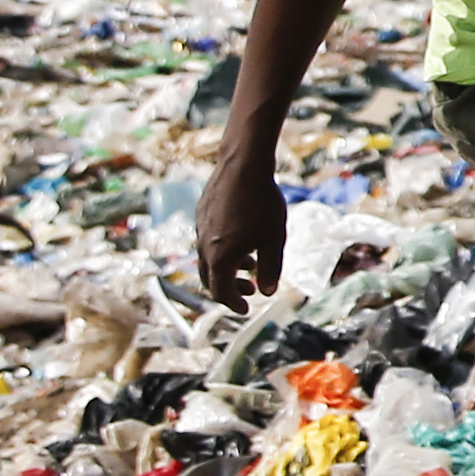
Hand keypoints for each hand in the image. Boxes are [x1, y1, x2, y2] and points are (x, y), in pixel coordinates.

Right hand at [193, 148, 284, 307]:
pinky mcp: (202, 214)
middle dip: (230, 288)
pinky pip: (208, 241)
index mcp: (219, 258)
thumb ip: (271, 269)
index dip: (234, 303)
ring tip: (251, 264)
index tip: (246, 309)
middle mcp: (204, 247)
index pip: (221, 292)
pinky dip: (223, 250)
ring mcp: (200, 230)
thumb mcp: (274, 240)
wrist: (243, 166)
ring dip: (228, 268)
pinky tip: (243, 240)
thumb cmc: (262, 204)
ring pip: (209, 259)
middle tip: (251, 290)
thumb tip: (268, 293)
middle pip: (211, 279)